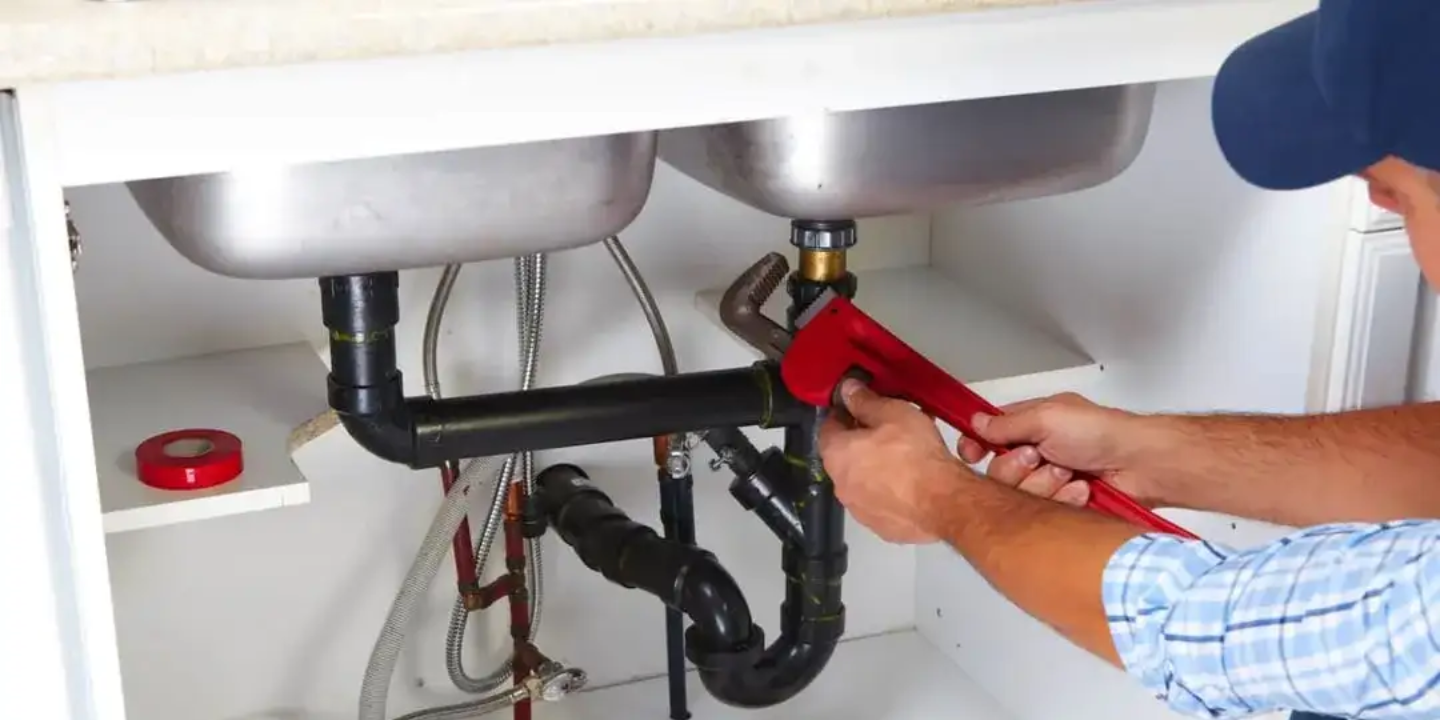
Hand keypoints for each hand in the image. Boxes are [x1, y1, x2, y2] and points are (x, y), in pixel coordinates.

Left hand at [817, 379, 971, 543]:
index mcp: (837, 455)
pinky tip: (914, 480)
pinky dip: (893, 490)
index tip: (859, 405)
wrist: (944, 503)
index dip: (845, 413)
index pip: (828, 427)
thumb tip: (849, 391)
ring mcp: (861, 509)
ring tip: (908, 453)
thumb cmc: (916, 458)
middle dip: (866, 439)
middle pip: (847, 454)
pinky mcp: (883, 526)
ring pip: (866, 479)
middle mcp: (842, 485)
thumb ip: (866, 401)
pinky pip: (883, 501)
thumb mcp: (892, 413)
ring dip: (879, 466)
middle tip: (891, 427)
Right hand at [957, 393, 1157, 507]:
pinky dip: (1062, 499)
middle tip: (1039, 458)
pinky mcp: (1063, 502)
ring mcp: (1051, 477)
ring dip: (1043, 483)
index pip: (990, 432)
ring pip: (1019, 492)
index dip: (978, 444)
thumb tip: (976, 422)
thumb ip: (1007, 423)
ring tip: (1069, 474)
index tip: (972, 453)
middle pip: (999, 468)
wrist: (1141, 465)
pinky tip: (1080, 490)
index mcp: (1033, 422)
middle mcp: (1039, 449)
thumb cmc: (1102, 433)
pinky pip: (1043, 509)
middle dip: (1017, 467)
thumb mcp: (1047, 417)